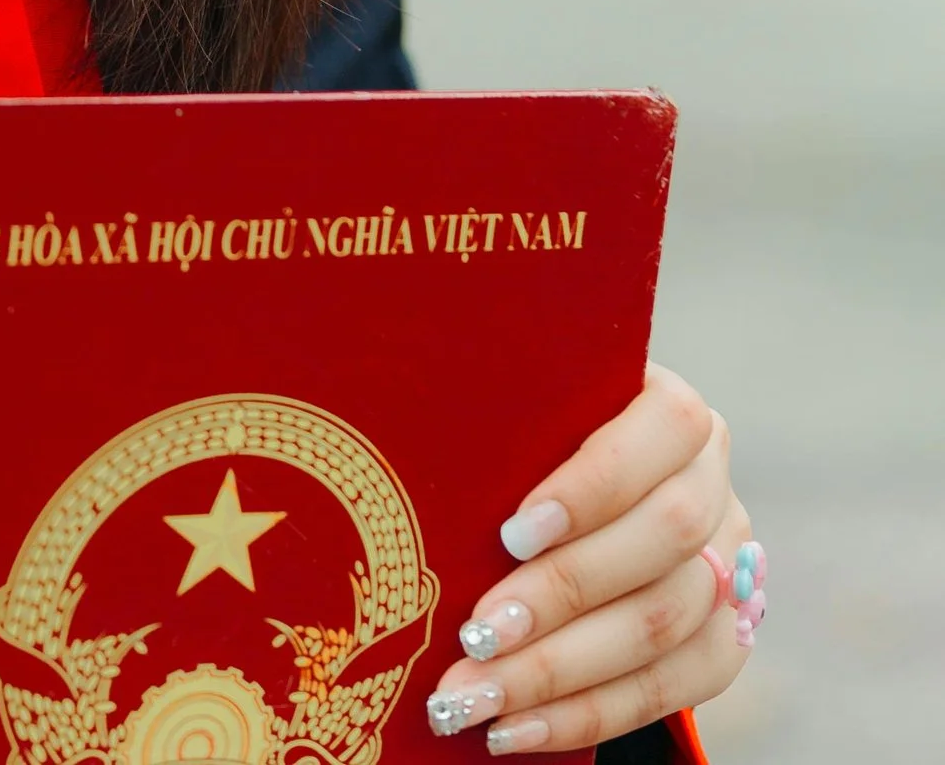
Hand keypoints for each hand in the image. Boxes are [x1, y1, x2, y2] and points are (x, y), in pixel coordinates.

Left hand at [423, 365, 752, 751]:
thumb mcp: (524, 403)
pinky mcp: (726, 637)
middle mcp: (712, 483)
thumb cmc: (529, 434)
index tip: (510, 532)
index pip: (661, 433)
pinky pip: (675, 689)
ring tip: (474, 694)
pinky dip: (587, 715)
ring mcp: (729, 565)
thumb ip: (502, 407)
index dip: (592, 487)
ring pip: (664, 626)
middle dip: (560, 597)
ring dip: (559, 672)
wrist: (582, 494)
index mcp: (674, 410)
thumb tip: (404, 417)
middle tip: (474, 635)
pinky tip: (515, 729)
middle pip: (661, 543)